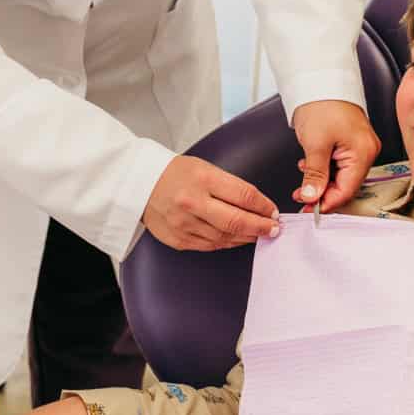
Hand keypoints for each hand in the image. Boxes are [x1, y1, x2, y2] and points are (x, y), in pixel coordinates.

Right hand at [142, 153, 280, 250]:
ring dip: (246, 237)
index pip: (244, 195)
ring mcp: (184, 224)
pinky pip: (210, 245)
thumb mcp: (204, 168)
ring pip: (225, 237)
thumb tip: (257, 206)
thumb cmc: (175, 174)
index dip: (264, 206)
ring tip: (259, 234)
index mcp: (202, 179)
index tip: (274, 211)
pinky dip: (227, 243)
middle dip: (261, 227)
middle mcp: (192, 202)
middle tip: (274, 229)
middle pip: (237, 221)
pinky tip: (237, 239)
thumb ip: (229, 186)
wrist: (139, 184)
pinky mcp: (178, 239)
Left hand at [292, 101, 379, 211]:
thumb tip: (312, 197)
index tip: (309, 209)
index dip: (327, 202)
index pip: (347, 189)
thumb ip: (315, 175)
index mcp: (363, 152)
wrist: (319, 80)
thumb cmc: (321, 104)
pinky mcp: (351, 141)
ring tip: (302, 182)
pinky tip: (310, 166)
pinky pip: (340, 164)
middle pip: (346, 184)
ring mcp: (360, 146)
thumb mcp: (315, 144)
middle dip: (322, 192)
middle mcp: (366, 151)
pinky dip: (324, 169)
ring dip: (321, 181)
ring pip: (341, 175)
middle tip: (302, 197)